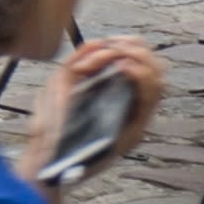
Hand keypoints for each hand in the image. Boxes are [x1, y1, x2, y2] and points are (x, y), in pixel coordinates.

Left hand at [21, 35, 161, 181]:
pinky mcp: (133, 131)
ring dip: (139, 59)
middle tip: (112, 46)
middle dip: (136, 49)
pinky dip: (140, 75)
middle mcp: (131, 110)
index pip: (143, 65)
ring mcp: (134, 121)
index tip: (108, 41)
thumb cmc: (49, 128)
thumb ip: (79, 63)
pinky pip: (151, 99)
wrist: (44, 162)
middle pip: (157, 70)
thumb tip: (96, 42)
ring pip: (159, 81)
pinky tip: (121, 67)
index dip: (131, 46)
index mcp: (116, 98)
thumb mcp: (60, 86)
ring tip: (116, 56)